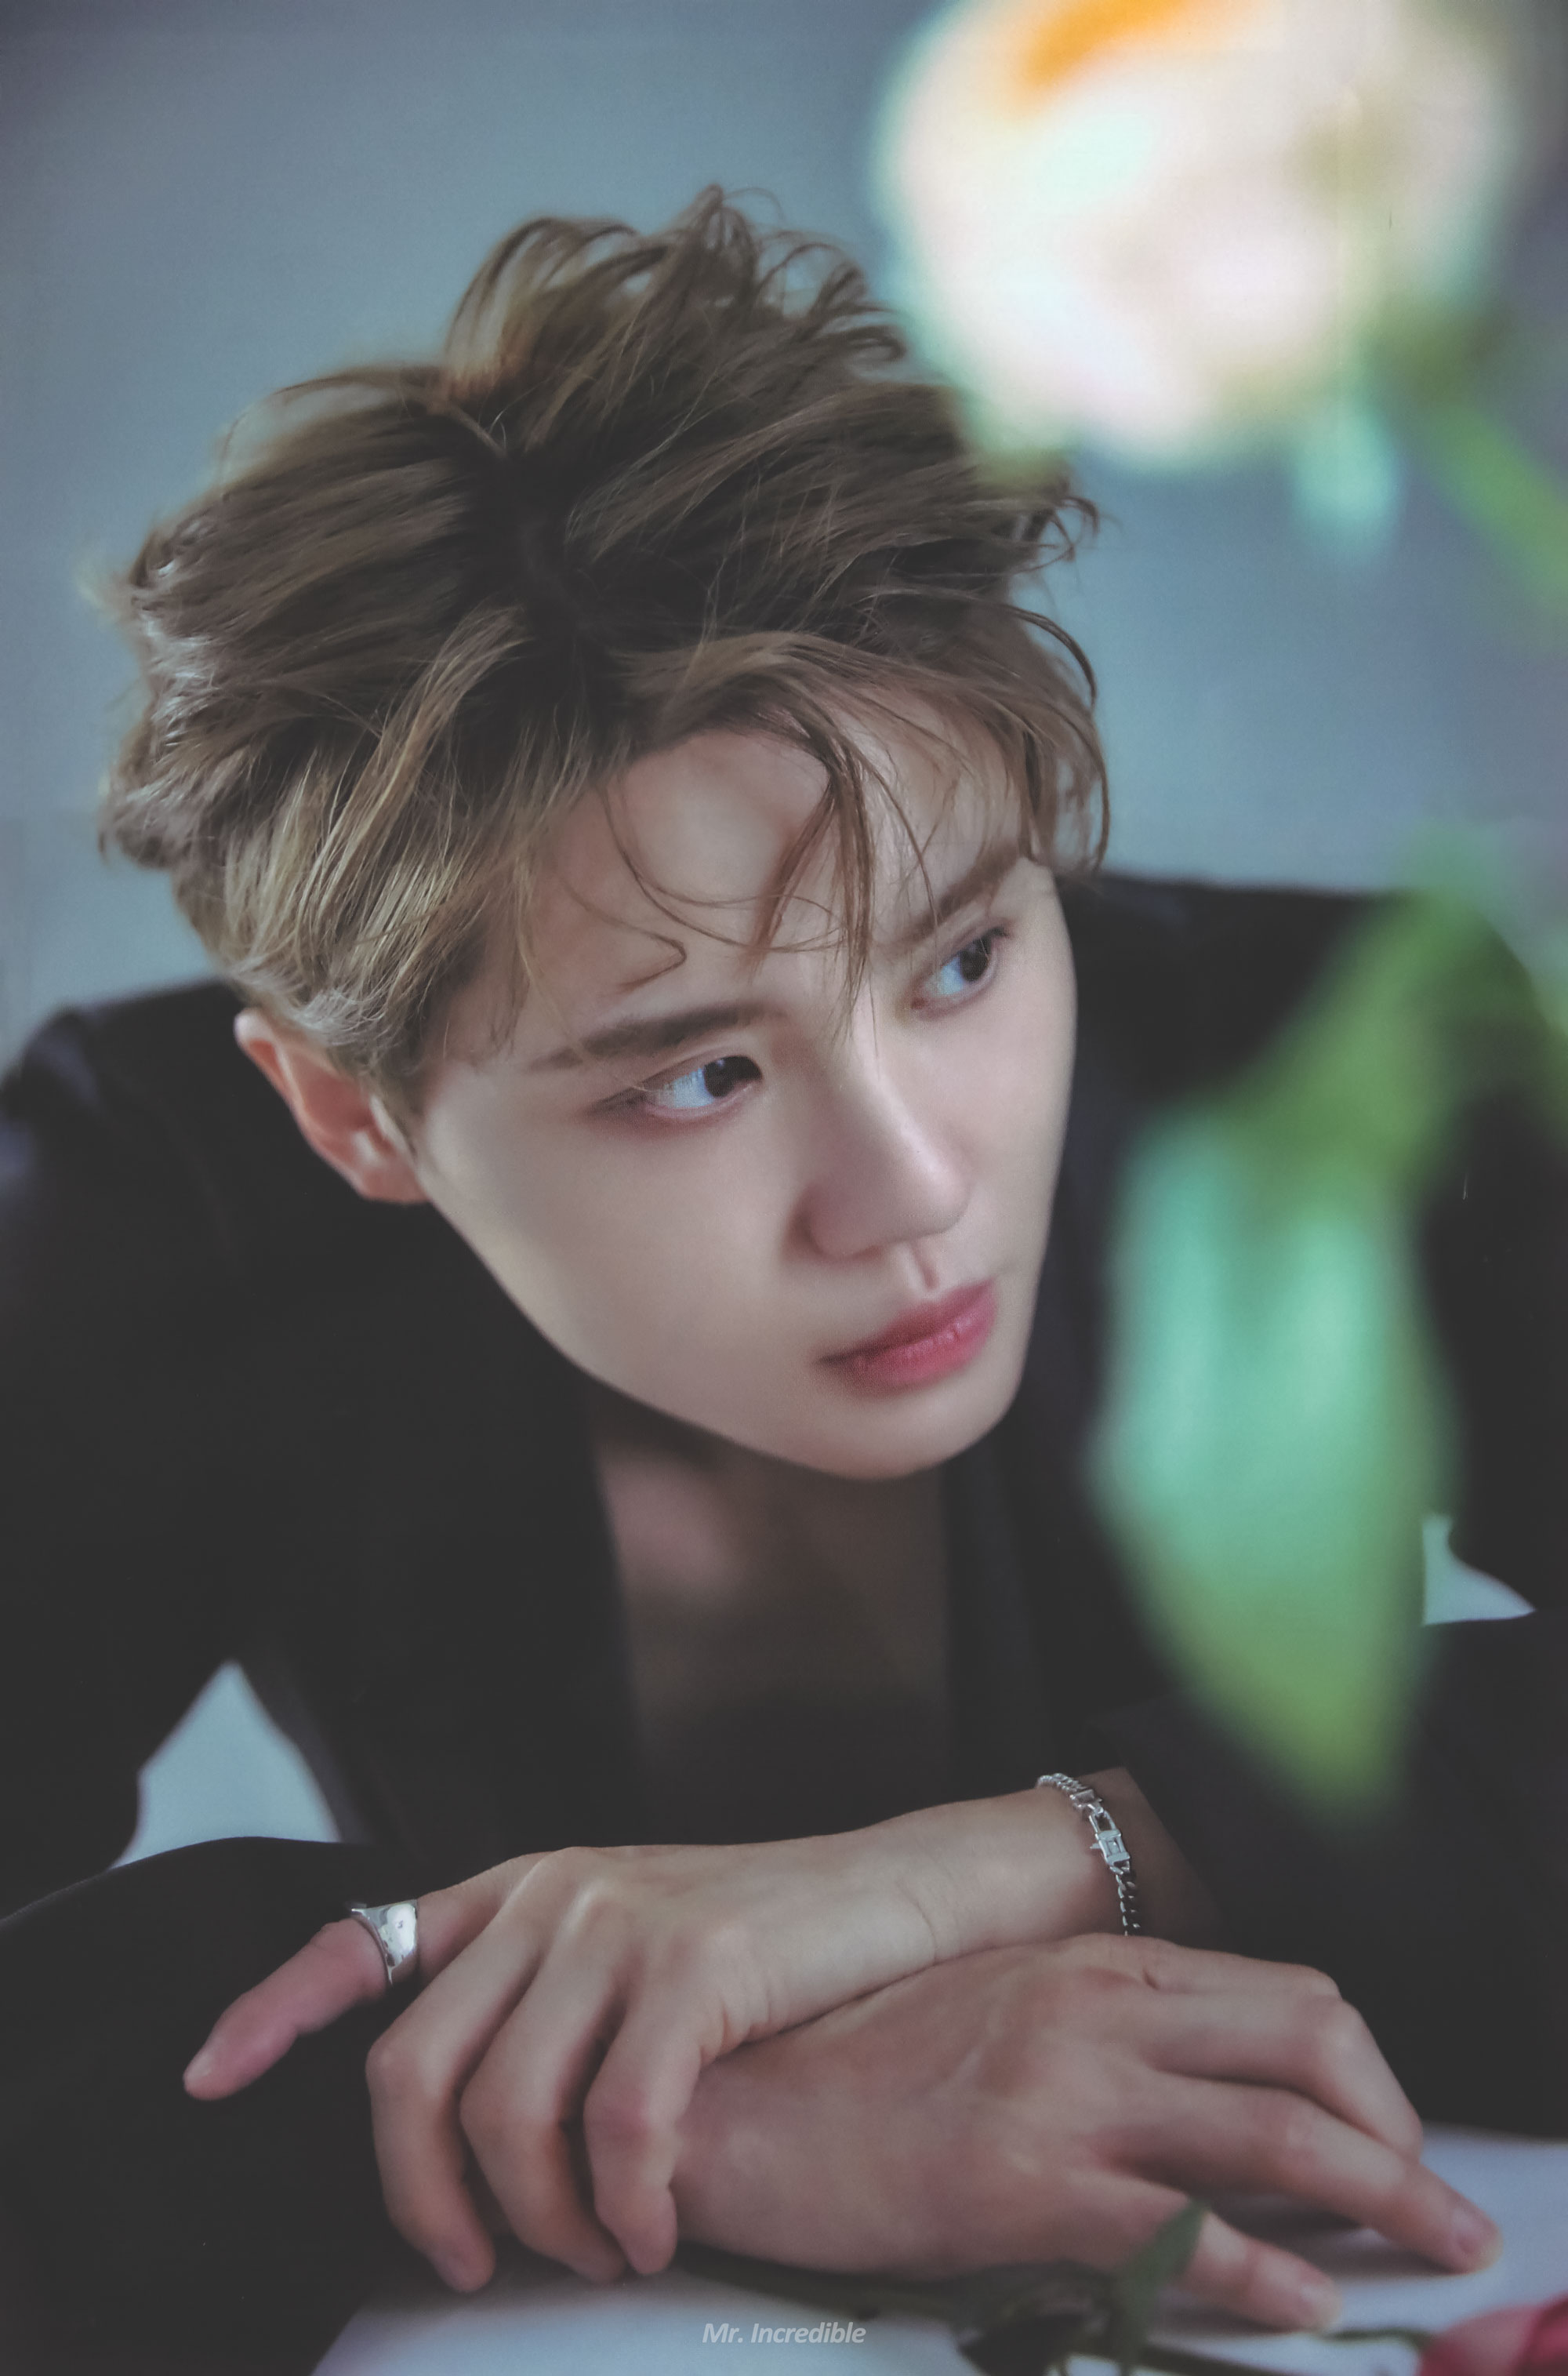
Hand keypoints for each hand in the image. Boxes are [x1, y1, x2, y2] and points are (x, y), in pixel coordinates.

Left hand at [184, 1787, 1154, 2288]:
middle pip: (410, 2070)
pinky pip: (614, 2125)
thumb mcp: (640, 1943)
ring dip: (538, 2221)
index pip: (363, 1937)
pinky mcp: (695, 1963)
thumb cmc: (781, 1945)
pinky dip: (620, 2205)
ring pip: (503, 2114)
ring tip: (593, 2254)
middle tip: (478, 2262)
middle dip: (421, 2199)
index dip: (272, 2009)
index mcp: (526, 1887)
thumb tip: (467, 2120)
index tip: (209, 2076)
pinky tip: (648, 2232)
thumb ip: (549, 1996)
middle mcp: (555, 1892)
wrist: (917, 1896)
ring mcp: (621, 1921)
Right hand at [674, 1934, 1501, 2330]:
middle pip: (1309, 2043)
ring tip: (1435, 2255)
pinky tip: (1303, 2309)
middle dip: (1402, 2134)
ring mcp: (1062, 2088)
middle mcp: (1093, 2007)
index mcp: (1092, 1963)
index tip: (1389, 2142)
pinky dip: (1265, 2275)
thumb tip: (1213, 2105)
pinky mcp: (1022, 2179)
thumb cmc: (858, 2069)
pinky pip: (1180, 2230)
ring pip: (1275, 2131)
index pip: (1285, 1994)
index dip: (1366, 2075)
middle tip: (1442, 2209)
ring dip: (1383, 2198)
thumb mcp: (1000, 2016)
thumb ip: (1104, 2038)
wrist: (732, 2103)